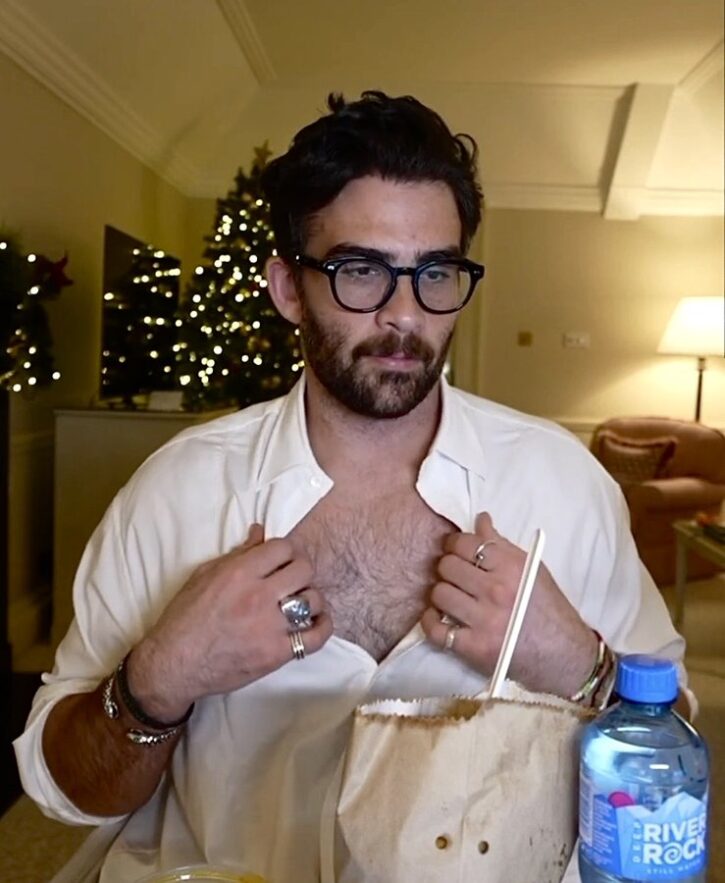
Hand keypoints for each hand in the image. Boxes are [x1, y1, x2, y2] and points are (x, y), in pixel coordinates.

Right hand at [127, 524, 332, 720]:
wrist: (175, 664)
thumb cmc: (184, 618)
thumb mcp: (203, 576)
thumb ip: (237, 554)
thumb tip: (260, 532)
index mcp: (239, 573)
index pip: (282, 547)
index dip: (285, 551)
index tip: (281, 559)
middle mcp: (258, 596)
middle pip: (304, 569)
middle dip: (301, 570)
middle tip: (292, 579)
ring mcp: (270, 626)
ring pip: (313, 600)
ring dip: (309, 598)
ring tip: (299, 602)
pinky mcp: (276, 653)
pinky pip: (316, 637)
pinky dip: (322, 626)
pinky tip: (317, 621)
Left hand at [421, 512, 597, 696]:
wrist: (565, 655)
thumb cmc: (548, 609)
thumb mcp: (531, 569)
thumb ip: (502, 544)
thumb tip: (480, 519)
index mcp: (512, 567)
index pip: (466, 543)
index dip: (455, 544)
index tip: (455, 551)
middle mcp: (497, 590)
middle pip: (447, 566)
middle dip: (447, 568)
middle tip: (454, 576)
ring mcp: (485, 620)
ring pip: (439, 594)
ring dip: (441, 595)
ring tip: (451, 597)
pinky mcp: (475, 647)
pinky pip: (436, 629)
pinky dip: (431, 622)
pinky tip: (439, 618)